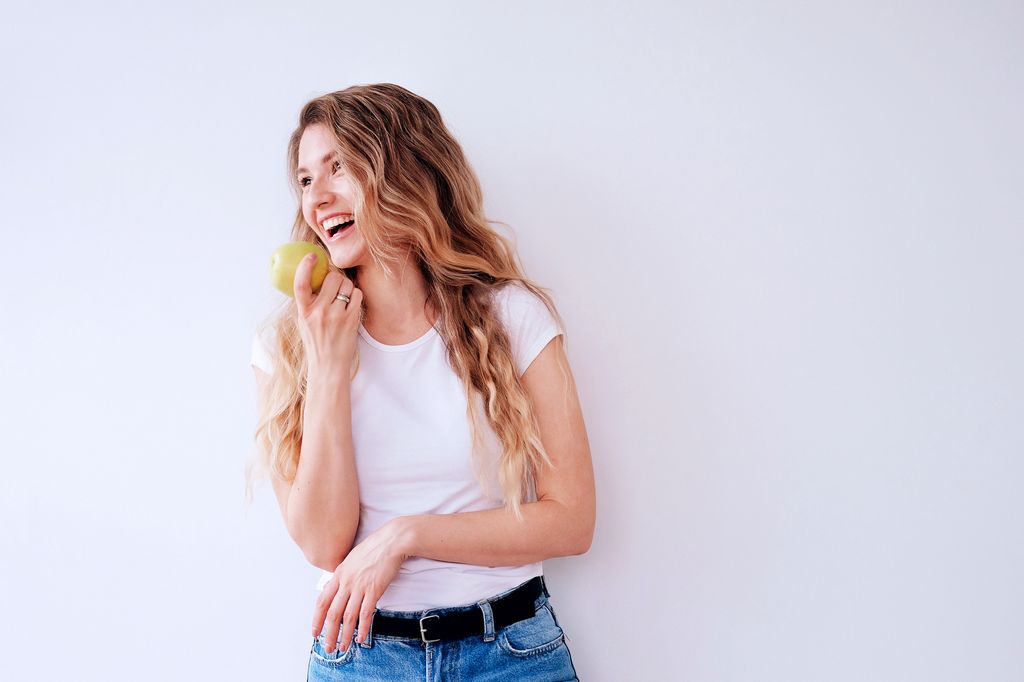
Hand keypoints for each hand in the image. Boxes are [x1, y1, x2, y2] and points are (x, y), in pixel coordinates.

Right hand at [293, 252, 363, 376]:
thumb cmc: (317, 343)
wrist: (328, 367)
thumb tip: (312, 280)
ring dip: (348, 287)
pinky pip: (357, 295)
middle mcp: (318, 312)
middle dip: (337, 278)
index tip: (312, 256)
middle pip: (332, 278)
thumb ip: (308, 303)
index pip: (300, 283)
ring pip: (347, 284)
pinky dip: (356, 296)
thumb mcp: (304, 323)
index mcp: (303, 311)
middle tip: (336, 286)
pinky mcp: (351, 320)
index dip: (305, 266)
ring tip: (344, 299)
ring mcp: (335, 316)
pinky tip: (351, 306)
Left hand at [311, 517, 414, 652]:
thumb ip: (344, 574)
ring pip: (348, 617)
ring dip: (344, 635)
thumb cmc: (374, 548)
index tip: (315, 632)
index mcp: (339, 574)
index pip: (322, 601)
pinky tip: (361, 638)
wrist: (392, 540)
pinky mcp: (374, 590)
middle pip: (332, 613)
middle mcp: (346, 582)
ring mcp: (360, 586)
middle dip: (329, 634)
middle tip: (328, 648)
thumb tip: (337, 587)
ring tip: (343, 648)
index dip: (317, 619)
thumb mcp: (352, 559)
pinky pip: (366, 613)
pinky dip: (363, 628)